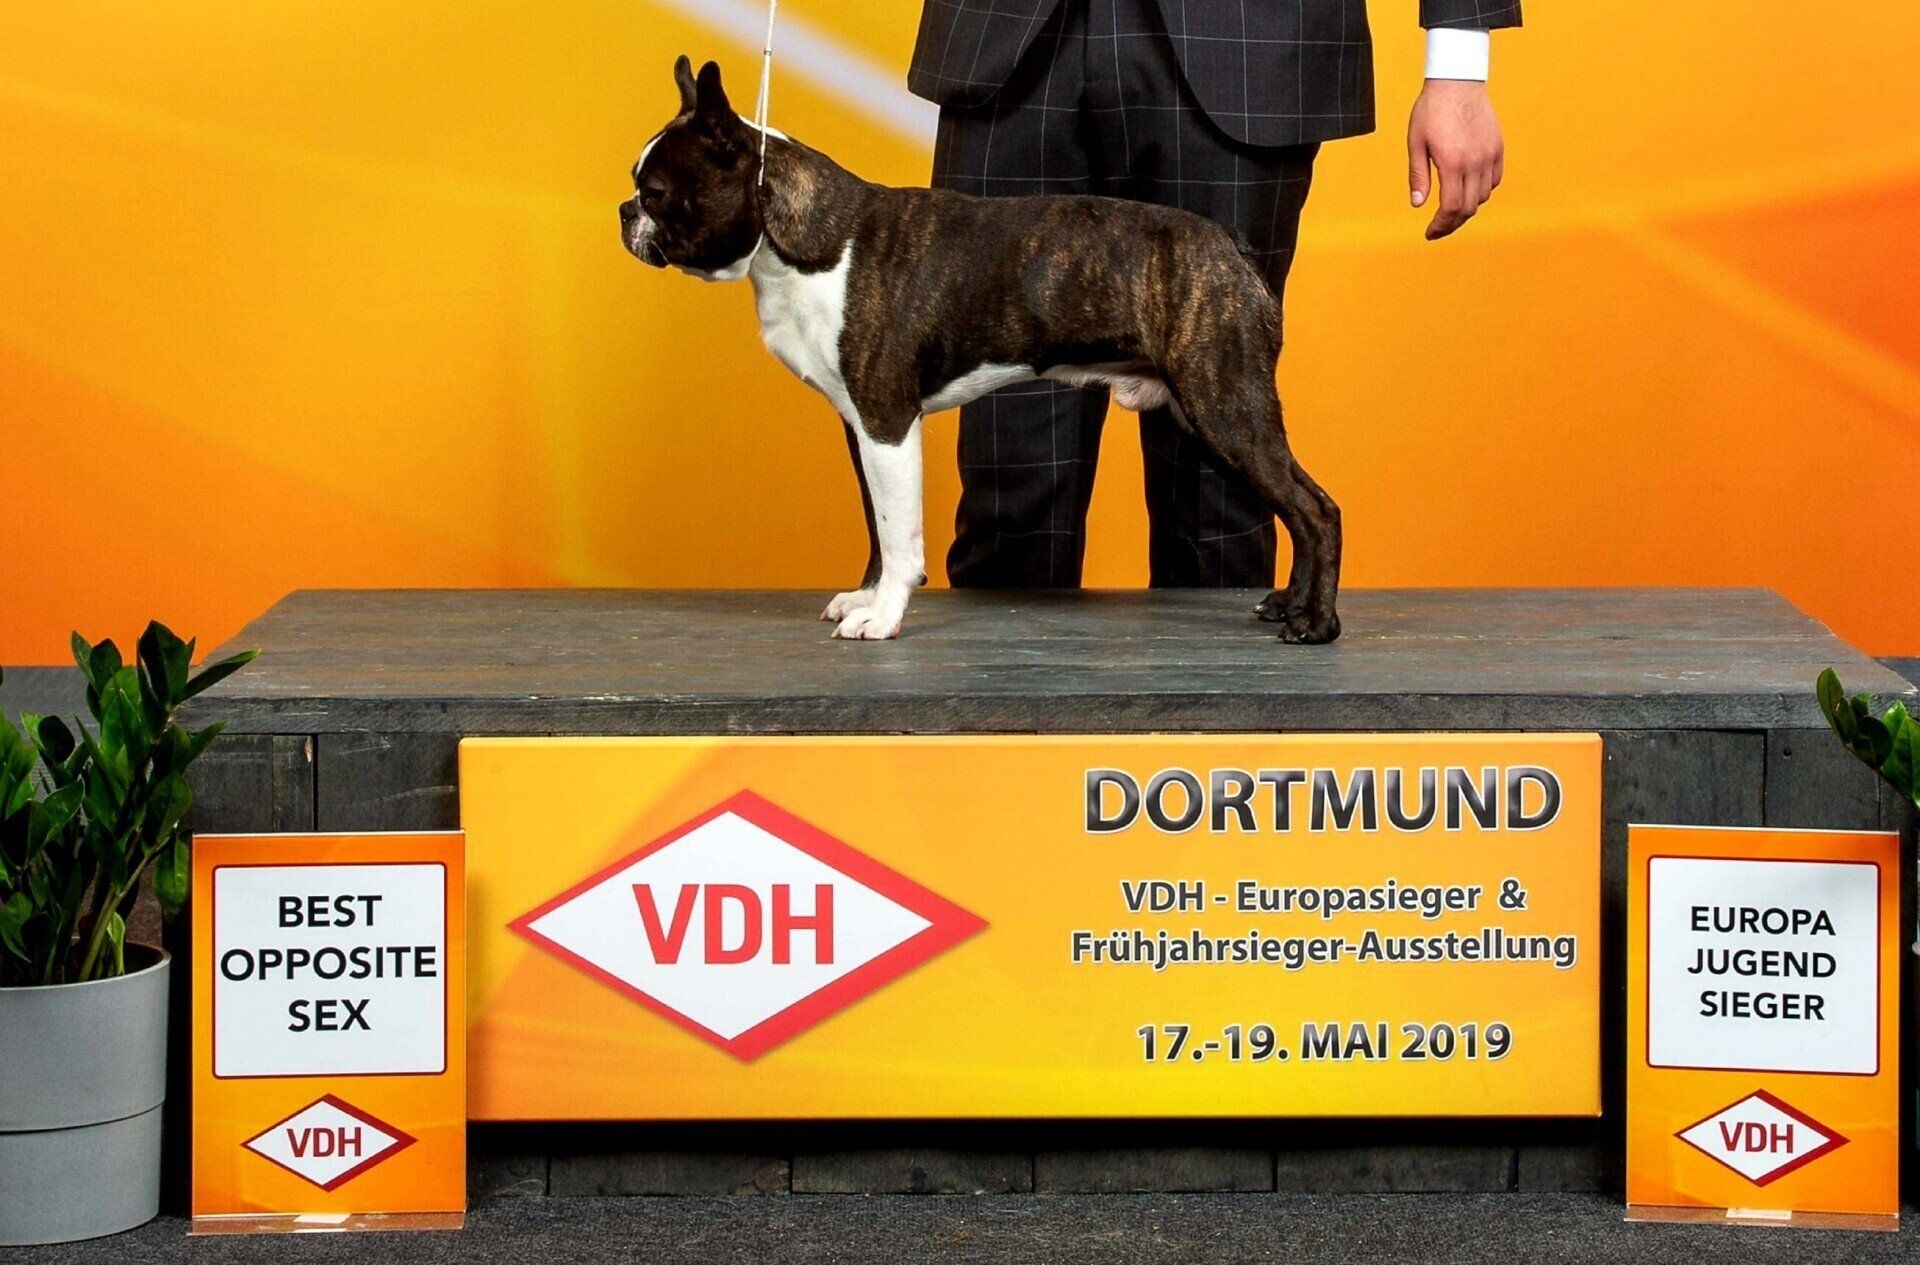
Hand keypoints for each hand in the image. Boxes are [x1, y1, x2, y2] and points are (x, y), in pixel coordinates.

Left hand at [1407, 80, 1503, 240]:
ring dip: (1466, 208)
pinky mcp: (1498, 148)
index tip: (1430, 232)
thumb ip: (1418, 176)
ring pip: (1482, 197)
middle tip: (1437, 228)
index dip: (1441, 226)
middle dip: (1452, 224)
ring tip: (1450, 209)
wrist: (1457, 80)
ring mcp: (1489, 155)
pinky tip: (1467, 190)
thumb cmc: (1431, 109)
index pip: (1451, 209)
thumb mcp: (1415, 143)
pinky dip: (1481, 191)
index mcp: (1452, 163)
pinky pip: (1494, 181)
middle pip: (1468, 208)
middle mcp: (1475, 162)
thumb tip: (1418, 205)